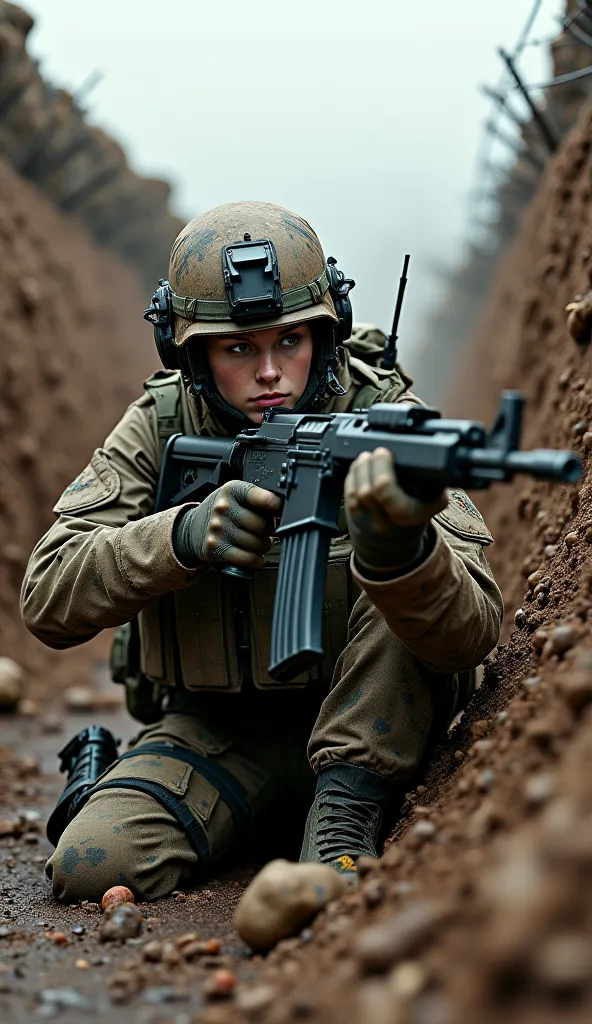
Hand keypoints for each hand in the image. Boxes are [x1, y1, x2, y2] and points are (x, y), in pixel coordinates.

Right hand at [173, 481, 282, 572]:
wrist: (193, 528)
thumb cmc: (223, 512)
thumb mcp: (236, 496)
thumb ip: (258, 500)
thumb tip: (285, 511)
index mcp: (232, 490)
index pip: (261, 497)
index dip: (276, 507)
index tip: (280, 511)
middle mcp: (223, 508)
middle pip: (262, 525)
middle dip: (270, 531)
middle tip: (267, 531)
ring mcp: (218, 528)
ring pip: (257, 544)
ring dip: (263, 547)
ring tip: (259, 543)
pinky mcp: (215, 548)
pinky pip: (246, 558)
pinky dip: (256, 561)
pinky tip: (255, 556)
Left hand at [344, 447, 446, 572]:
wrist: (398, 542)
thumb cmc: (418, 512)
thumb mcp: (433, 500)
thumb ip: (431, 481)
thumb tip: (417, 454)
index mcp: (410, 516)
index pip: (386, 492)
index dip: (381, 467)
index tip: (384, 452)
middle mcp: (387, 523)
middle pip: (368, 491)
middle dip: (369, 466)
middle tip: (375, 452)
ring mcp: (368, 523)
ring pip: (355, 493)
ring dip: (358, 470)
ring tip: (365, 457)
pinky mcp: (354, 521)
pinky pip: (348, 497)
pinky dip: (351, 480)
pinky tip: (358, 469)